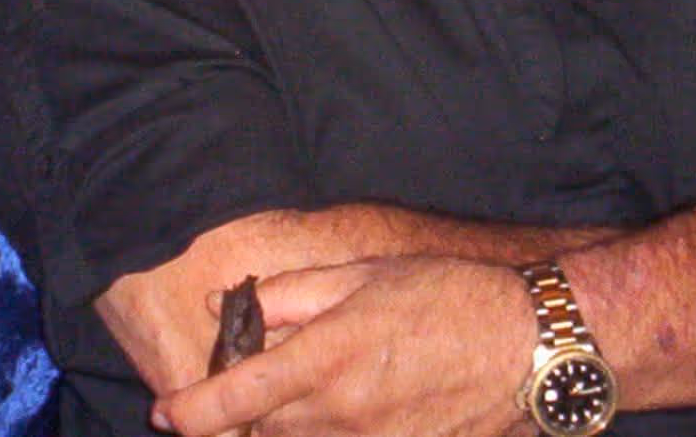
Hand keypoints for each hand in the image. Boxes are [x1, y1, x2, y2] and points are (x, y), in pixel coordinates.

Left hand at [151, 256, 536, 436]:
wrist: (529, 345)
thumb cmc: (447, 295)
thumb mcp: (362, 275)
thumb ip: (289, 295)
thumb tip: (227, 304)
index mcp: (327, 358)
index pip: (238, 398)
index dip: (192, 412)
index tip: (166, 414)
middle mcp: (343, 413)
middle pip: (261, 430)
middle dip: (239, 413)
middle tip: (245, 380)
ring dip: (282, 427)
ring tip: (301, 390)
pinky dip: (325, 436)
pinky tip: (339, 411)